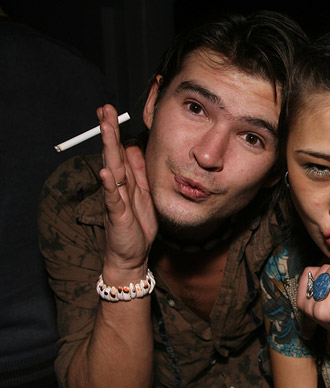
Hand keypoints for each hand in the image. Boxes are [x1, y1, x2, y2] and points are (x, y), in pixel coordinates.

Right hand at [98, 105, 156, 280]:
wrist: (132, 254)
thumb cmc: (137, 224)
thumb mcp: (143, 193)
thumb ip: (138, 172)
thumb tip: (133, 148)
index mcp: (125, 180)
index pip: (118, 150)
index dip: (114, 131)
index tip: (109, 111)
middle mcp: (117, 186)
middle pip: (112, 154)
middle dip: (109, 132)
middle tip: (104, 110)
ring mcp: (116, 199)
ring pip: (111, 170)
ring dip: (108, 149)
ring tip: (105, 129)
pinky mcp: (117, 215)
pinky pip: (113, 198)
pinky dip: (109, 185)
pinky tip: (105, 172)